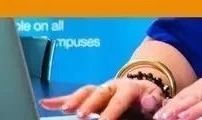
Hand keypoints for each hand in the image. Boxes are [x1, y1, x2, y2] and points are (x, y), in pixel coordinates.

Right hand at [39, 78, 164, 119]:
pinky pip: (75, 95)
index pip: (120, 99)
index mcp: (130, 88)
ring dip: (74, 100)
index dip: (111, 111)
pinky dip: (59, 100)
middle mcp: (112, 86)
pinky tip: (46, 103)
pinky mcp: (91, 94)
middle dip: (89, 104)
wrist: (142, 89)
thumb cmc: (148, 98)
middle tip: (80, 115)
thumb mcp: (156, 98)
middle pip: (99, 93)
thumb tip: (150, 101)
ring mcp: (100, 89)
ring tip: (65, 109)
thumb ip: (154, 100)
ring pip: (86, 92)